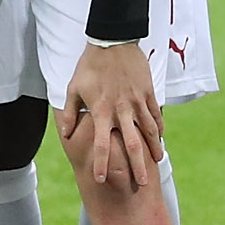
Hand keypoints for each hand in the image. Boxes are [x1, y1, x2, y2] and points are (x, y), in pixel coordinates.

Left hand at [57, 40, 162, 188]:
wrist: (113, 40)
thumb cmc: (90, 65)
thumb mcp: (73, 87)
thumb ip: (70, 112)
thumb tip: (64, 133)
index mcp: (101, 111)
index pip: (102, 144)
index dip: (102, 163)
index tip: (102, 179)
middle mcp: (121, 110)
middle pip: (132, 144)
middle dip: (137, 166)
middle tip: (141, 184)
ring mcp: (137, 102)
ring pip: (149, 131)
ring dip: (154, 149)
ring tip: (157, 162)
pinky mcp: (148, 93)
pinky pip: (155, 114)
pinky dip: (158, 128)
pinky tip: (160, 138)